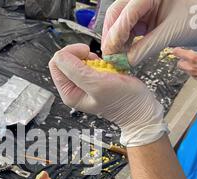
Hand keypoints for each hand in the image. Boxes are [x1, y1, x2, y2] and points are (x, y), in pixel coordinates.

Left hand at [49, 44, 167, 146]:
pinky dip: (97, 61)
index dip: (70, 53)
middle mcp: (72, 89)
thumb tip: (59, 55)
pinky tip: (106, 68)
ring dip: (90, 58)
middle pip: (64, 60)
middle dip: (80, 55)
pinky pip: (88, 63)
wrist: (140, 108)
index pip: (56, 63)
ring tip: (102, 67)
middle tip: (96, 61)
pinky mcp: (92, 80)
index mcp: (68, 93)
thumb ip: (76, 70)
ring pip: (76, 60)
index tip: (87, 53)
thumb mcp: (97, 84)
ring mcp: (82, 85)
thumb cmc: (123, 100)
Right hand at [102, 0, 196, 65]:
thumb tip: (126, 61)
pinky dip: (123, 41)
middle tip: (110, 56)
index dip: (117, 33)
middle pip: (117, 14)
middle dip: (112, 36)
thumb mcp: (172, 33)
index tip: (111, 52)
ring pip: (119, 22)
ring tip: (117, 57)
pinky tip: (124, 53)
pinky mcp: (142, 16)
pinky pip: (126, 28)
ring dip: (116, 40)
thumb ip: (147, 47)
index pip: (127, 11)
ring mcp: (142, 5)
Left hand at [173, 48, 196, 113]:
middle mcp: (191, 66)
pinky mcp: (196, 78)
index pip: (177, 52)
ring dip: (186, 64)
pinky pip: (190, 72)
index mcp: (194, 57)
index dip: (177, 49)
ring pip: (183, 67)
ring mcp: (193, 73)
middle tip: (186, 53)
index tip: (178, 47)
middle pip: (179, 61)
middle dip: (182, 57)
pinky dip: (192, 69)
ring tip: (193, 60)